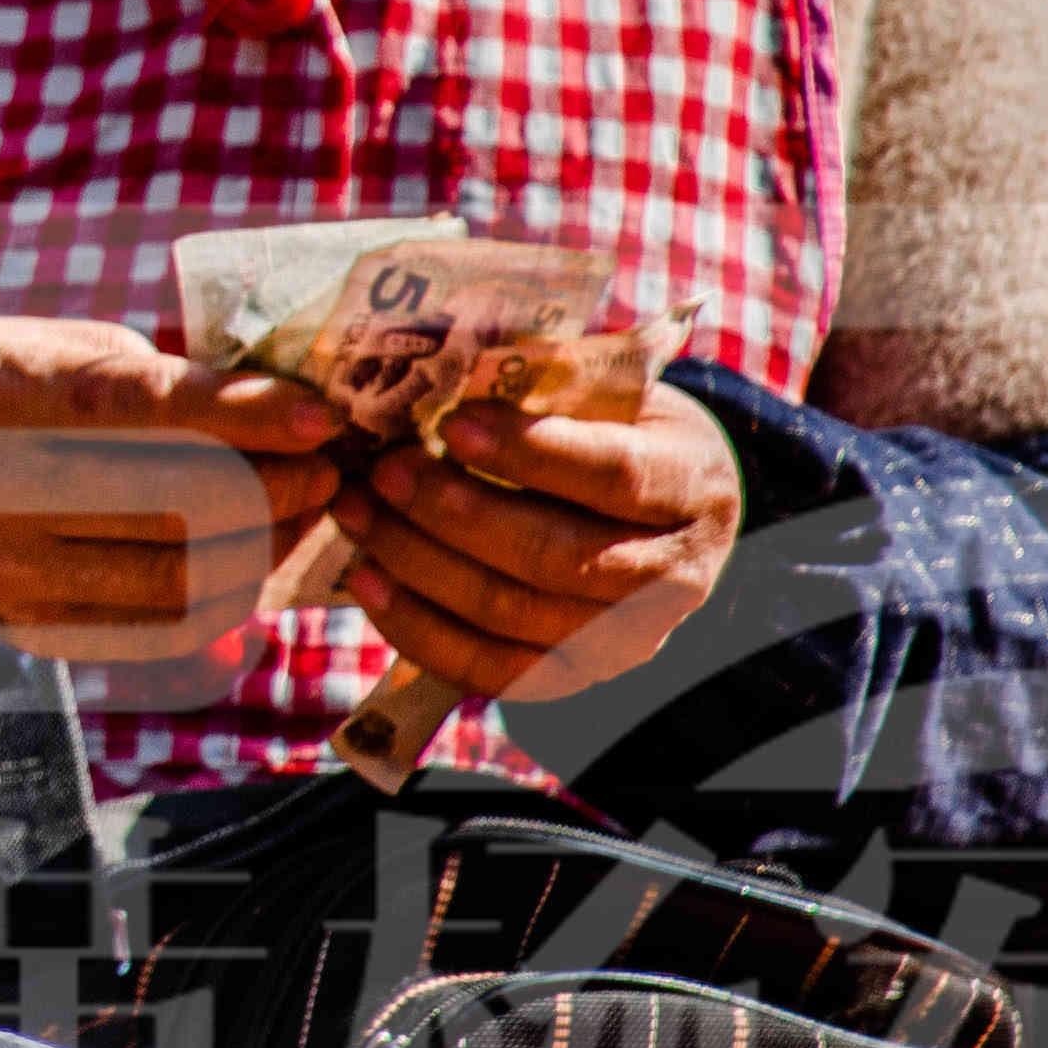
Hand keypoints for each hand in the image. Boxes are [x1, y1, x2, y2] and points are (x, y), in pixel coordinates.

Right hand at [0, 316, 339, 657]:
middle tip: (326, 468)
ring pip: (179, 579)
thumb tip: (286, 417)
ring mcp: (7, 571)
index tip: (322, 418)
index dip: (245, 415)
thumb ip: (157, 381)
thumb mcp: (56, 350)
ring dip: (264, 549)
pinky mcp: (27, 630)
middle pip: (176, 504)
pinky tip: (251, 560)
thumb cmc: (0, 390)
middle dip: (277, 488)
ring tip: (297, 514)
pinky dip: (224, 598)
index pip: (141, 408)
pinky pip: (158, 629)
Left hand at [330, 384, 746, 713]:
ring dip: (418, 563)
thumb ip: (549, 388)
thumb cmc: (622, 432)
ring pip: (511, 614)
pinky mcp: (574, 678)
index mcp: (691, 484)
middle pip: (554, 556)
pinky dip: (416, 626)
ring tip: (356, 512)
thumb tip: (444, 369)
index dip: (528, 451)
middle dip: (453, 512)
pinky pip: (486, 668)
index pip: (613, 474)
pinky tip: (365, 578)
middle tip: (383, 471)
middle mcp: (673, 575)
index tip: (451, 423)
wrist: (666, 516)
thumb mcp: (612, 395)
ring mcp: (627, 639)